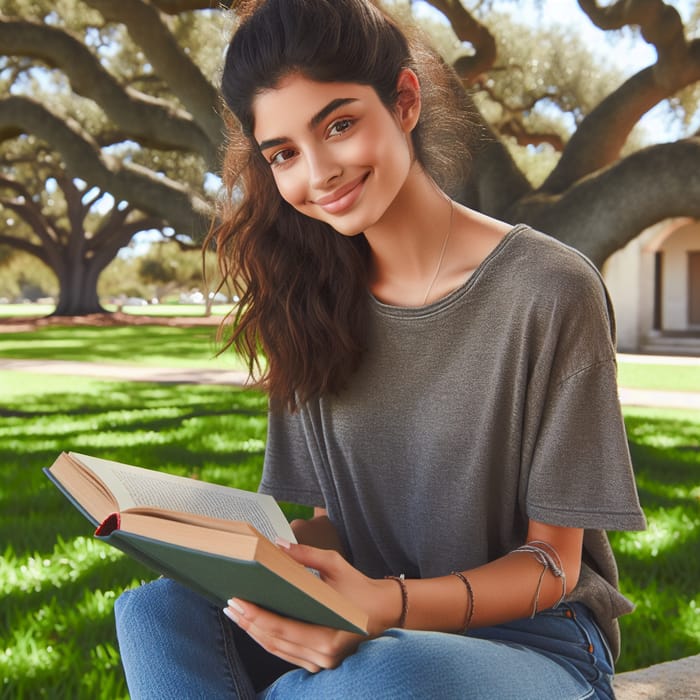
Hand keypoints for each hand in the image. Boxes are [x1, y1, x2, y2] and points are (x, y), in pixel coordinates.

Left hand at [224, 542, 399, 672]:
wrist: (384, 610)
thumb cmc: (360, 587)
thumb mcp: (336, 566)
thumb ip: (306, 556)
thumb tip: (278, 545)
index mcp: (329, 637)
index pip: (282, 628)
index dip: (255, 616)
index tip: (237, 601)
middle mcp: (323, 657)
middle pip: (274, 642)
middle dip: (249, 623)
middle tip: (230, 605)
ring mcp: (321, 664)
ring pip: (277, 650)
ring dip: (254, 632)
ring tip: (236, 613)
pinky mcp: (318, 663)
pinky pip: (286, 652)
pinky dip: (268, 638)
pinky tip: (254, 623)